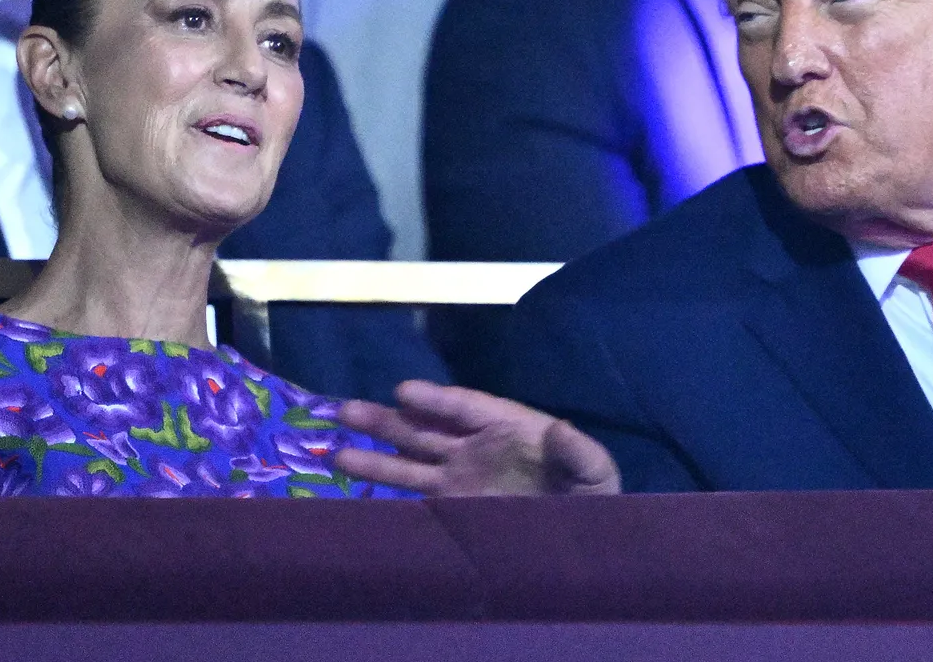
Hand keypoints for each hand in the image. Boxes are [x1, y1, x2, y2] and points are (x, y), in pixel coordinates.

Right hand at [335, 379, 620, 496]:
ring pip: (410, 462)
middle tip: (344, 410)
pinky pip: (418, 497)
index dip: (434, 400)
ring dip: (374, 456)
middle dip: (386, 420)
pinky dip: (390, 492)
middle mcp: (475, 448)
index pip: (463, 407)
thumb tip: (558, 428)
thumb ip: (578, 451)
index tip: (403, 393)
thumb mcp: (595, 472)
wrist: (587, 539)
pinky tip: (359, 489)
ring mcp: (461, 479)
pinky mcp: (455, 509)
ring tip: (336, 451)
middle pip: (424, 429)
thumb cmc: (594, 497)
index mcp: (506, 427)